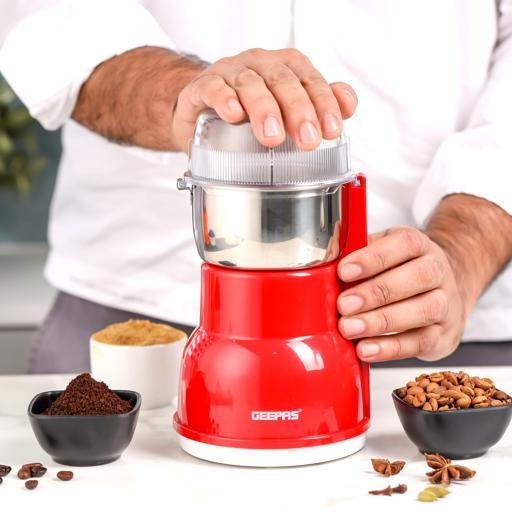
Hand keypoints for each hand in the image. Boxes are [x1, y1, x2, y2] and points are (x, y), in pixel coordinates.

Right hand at [171, 48, 356, 151]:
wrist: (203, 110)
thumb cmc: (249, 111)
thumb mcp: (285, 110)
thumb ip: (317, 106)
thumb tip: (348, 105)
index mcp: (285, 69)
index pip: (310, 80)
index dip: (324, 103)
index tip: (331, 129)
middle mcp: (260, 66)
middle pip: (283, 81)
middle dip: (298, 111)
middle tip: (307, 140)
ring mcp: (231, 74)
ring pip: (250, 84)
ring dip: (264, 109)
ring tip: (272, 136)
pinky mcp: (203, 86)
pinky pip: (213, 87)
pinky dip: (224, 98)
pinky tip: (233, 114)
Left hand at [336, 226, 466, 361]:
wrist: (446, 287)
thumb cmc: (402, 269)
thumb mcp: (381, 251)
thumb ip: (356, 255)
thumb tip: (323, 268)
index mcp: (419, 246)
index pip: (404, 244)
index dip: (373, 258)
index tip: (344, 271)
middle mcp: (438, 271)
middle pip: (417, 277)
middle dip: (375, 293)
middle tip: (344, 305)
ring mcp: (446, 303)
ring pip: (424, 311)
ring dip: (381, 322)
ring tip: (350, 329)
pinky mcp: (444, 335)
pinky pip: (421, 342)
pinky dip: (391, 348)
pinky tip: (366, 349)